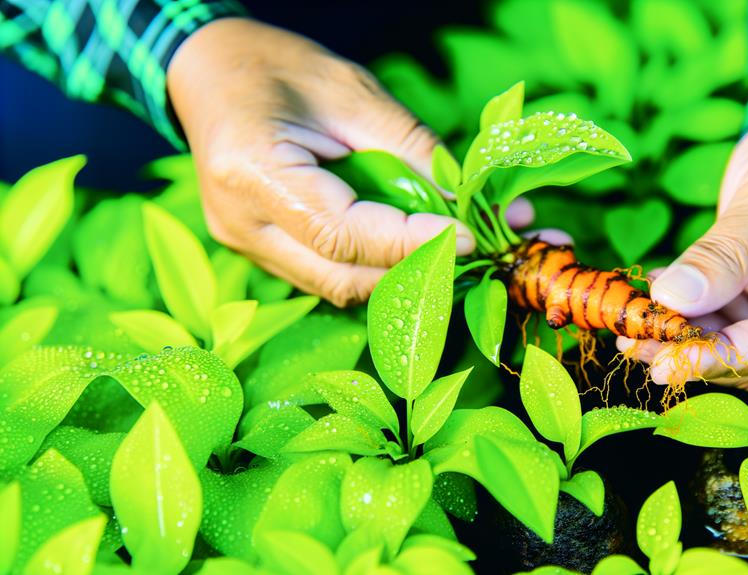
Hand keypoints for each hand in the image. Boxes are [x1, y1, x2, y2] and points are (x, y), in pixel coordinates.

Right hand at [166, 18, 474, 305]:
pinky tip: (407, 248)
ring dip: (397, 275)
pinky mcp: (257, 250)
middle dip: (412, 270)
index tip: (467, 235)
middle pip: (340, 276)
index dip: (410, 243)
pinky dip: (372, 267)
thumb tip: (468, 200)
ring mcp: (244, 243)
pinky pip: (324, 274)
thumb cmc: (280, 69)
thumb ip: (411, 150)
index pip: (342, 234)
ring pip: (335, 285)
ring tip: (445, 249)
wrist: (210, 69)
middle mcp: (241, 223)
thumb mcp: (354, 94)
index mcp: (253, 172)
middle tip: (467, 248)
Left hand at [620, 112, 747, 390]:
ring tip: (635, 319)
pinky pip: (729, 314)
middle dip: (697, 353)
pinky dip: (693, 307)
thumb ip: (724, 254)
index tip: (665, 365)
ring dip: (687, 333)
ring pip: (739, 340)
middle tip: (635, 344)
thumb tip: (672, 299)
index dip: (722, 360)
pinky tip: (657, 291)